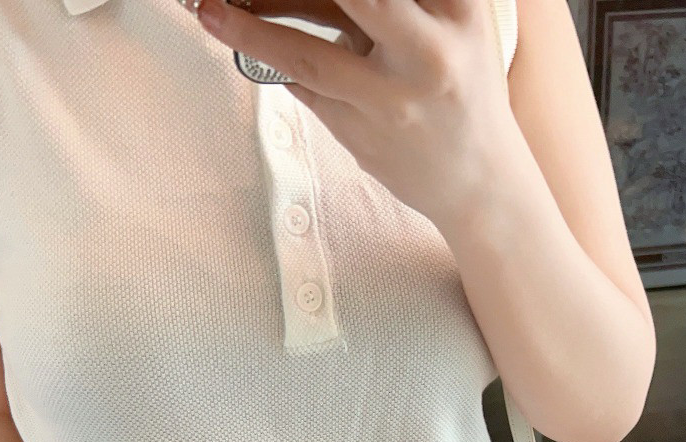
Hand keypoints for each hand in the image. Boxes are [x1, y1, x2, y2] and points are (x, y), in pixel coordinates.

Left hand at [194, 0, 512, 227]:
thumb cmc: (459, 82)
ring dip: (250, 28)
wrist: (480, 179)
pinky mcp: (364, 136)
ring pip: (309, 57)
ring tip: (206, 8)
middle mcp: (430, 53)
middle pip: (359, 1)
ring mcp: (392, 102)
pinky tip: (237, 30)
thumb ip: (394, 3)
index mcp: (459, 10)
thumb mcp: (456, 18)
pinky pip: (306, 89)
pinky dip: (272, 55)